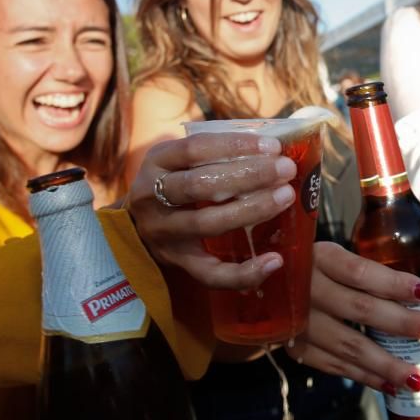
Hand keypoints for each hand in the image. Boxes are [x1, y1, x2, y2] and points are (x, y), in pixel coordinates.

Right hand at [126, 132, 296, 290]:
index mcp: (156, 162)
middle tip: (285, 169)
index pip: (194, 149)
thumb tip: (272, 148)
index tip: (272, 146)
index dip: (234, 146)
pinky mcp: (177, 263)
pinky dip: (244, 271)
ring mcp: (163, 233)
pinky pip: (210, 273)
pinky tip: (274, 260)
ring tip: (284, 197)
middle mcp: (152, 197)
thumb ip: (213, 153)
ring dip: (251, 210)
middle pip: (200, 185)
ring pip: (207, 223)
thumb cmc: (173, 182)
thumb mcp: (179, 160)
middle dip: (248, 175)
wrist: (134, 225)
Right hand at [286, 242, 419, 394]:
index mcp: (320, 258)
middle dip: (402, 323)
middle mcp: (308, 289)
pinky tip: (389, 384)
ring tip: (417, 376)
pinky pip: (334, 366)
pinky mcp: (295, 348)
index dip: (394, 283)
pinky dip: (363, 376)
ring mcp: (298, 322)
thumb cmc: (310, 267)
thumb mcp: (332, 255)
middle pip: (361, 309)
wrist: (260, 287)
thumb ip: (373, 269)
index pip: (361, 272)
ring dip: (386, 363)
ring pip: (349, 345)